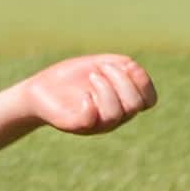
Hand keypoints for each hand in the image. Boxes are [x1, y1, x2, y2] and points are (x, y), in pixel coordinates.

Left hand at [23, 52, 158, 135]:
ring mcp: (95, 124)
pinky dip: (89, 104)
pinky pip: (89, 121)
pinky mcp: (74, 126)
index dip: (143, 81)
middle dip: (121, 80)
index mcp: (124, 103)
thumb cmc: (73, 78)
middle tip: (102, 68)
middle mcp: (115, 117)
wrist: (40, 90)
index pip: (149, 101)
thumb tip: (133, 68)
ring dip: (105, 89)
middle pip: (135, 105)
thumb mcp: (100, 64)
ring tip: (92, 76)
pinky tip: (83, 95)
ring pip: (116, 114)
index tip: (125, 65)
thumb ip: (121, 64)